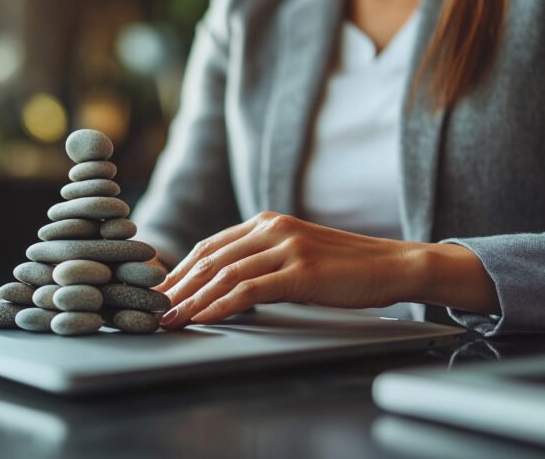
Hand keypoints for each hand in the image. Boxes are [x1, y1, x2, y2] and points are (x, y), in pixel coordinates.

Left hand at [155, 211, 427, 328]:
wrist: (393, 264)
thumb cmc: (345, 268)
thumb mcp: (297, 254)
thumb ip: (263, 260)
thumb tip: (224, 285)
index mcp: (266, 222)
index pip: (210, 247)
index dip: (180, 271)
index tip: (158, 293)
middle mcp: (271, 229)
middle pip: (209, 259)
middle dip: (177, 287)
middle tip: (151, 310)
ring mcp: (286, 247)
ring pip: (224, 275)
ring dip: (191, 300)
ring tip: (169, 320)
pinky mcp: (300, 270)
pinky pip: (249, 289)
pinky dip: (220, 306)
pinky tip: (203, 319)